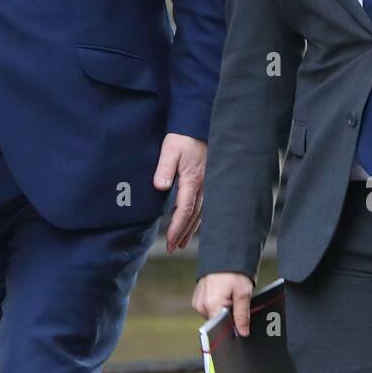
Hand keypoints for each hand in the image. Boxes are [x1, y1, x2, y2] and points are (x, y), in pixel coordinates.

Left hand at [152, 133, 204, 252]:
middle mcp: (204, 185)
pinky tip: (195, 223)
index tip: (171, 241)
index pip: (185, 209)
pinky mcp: (211, 181)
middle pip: (194, 216)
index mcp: (193, 179)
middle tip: (174, 248)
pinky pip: (206, 205)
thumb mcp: (170, 149)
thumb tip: (160, 187)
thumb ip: (164, 168)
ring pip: (202, 213)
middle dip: (183, 233)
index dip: (177, 227)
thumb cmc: (183, 136)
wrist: (200, 123)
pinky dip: (199, 218)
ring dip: (191, 229)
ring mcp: (209, 184)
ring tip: (183, 243)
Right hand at [193, 273, 253, 336]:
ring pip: (213, 316)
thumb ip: (242, 315)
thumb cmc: (234, 271)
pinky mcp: (197, 298)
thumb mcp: (243, 293)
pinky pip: (209, 308)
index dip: (232, 329)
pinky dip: (217, 305)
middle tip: (237, 303)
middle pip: (217, 323)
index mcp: (211, 305)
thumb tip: (242, 332)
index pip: (220, 329)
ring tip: (230, 296)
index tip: (240, 326)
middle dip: (228, 318)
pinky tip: (223, 295)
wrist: (224, 253)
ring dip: (223, 311)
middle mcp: (201, 304)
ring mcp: (197, 301)